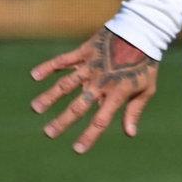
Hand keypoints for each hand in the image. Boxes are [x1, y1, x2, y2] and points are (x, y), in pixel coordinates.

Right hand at [30, 27, 158, 153]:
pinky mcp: (85, 51)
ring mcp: (91, 66)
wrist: (143, 32)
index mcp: (117, 92)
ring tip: (35, 108)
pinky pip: (64, 60)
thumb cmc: (146, 64)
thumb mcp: (146, 89)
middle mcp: (101, 81)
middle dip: (63, 121)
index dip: (89, 136)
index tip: (77, 150)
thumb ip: (134, 111)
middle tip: (48, 134)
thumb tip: (130, 134)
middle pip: (79, 105)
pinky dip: (49, 66)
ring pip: (66, 84)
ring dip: (50, 96)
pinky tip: (34, 75)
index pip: (101, 120)